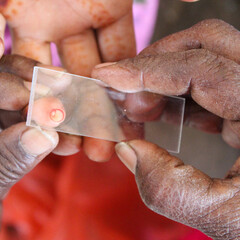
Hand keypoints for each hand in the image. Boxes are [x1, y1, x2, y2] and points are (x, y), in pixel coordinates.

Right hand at [0, 0, 135, 160]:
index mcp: (13, 21)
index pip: (21, 74)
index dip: (30, 108)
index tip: (43, 139)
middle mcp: (45, 24)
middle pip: (58, 80)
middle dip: (68, 117)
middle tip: (80, 151)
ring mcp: (79, 17)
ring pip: (91, 69)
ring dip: (99, 104)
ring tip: (106, 143)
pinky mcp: (111, 6)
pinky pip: (120, 43)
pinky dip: (126, 72)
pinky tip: (127, 106)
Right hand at [93, 19, 239, 238]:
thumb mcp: (226, 216)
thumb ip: (170, 188)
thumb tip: (129, 150)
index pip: (199, 68)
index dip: (145, 70)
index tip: (107, 76)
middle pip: (207, 42)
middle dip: (155, 62)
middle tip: (125, 94)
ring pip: (210, 55)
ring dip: (165, 76)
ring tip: (141, 108)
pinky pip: (215, 80)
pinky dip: (182, 91)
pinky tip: (166, 113)